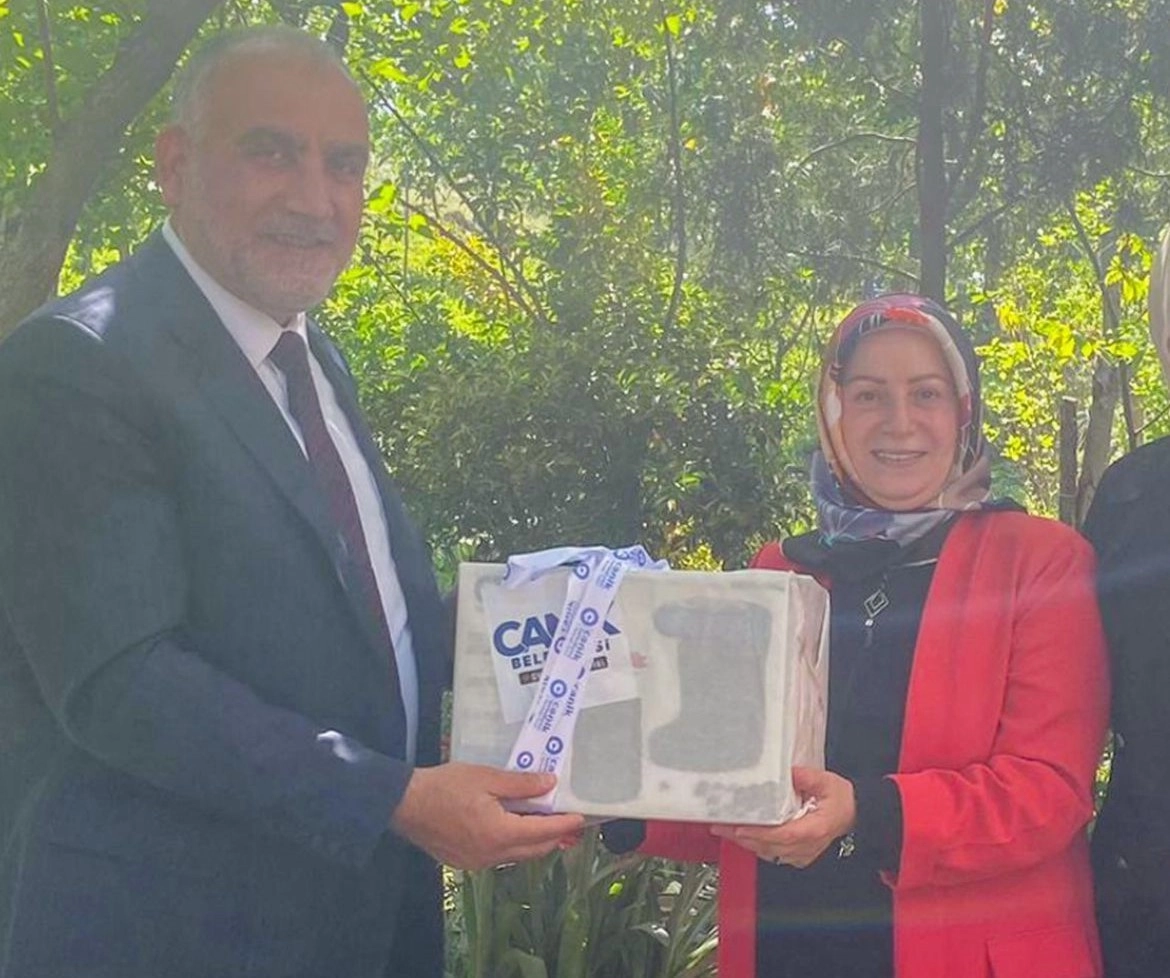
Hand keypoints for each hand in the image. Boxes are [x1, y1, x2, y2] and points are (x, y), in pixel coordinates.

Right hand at [390, 762, 585, 869]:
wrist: (405, 804)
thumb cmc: (445, 786)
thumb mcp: (486, 777)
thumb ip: (521, 784)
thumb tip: (549, 783)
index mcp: (499, 833)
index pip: (542, 832)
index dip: (564, 825)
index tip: (580, 819)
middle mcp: (492, 854)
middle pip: (533, 849)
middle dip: (554, 838)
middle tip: (571, 826)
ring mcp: (477, 862)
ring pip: (516, 855)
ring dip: (534, 842)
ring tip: (547, 827)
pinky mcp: (465, 862)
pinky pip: (499, 857)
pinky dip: (513, 845)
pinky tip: (515, 831)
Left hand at [710, 766, 855, 868]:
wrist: (854, 814)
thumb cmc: (841, 800)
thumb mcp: (827, 782)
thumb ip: (808, 777)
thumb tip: (789, 772)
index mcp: (813, 830)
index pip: (782, 835)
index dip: (759, 833)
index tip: (739, 827)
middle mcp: (805, 846)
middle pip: (769, 846)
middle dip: (742, 837)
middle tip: (720, 825)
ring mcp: (800, 854)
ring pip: (768, 852)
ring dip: (745, 842)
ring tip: (723, 828)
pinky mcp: (796, 854)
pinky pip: (772, 853)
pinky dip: (755, 845)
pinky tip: (740, 835)